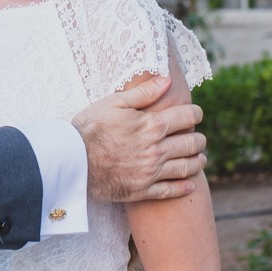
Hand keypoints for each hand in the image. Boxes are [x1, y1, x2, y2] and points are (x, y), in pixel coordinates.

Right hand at [69, 75, 205, 202]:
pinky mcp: (142, 190)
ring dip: (198, 161)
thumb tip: (167, 80)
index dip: (196, 113)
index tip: (196, 114)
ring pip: (186, 167)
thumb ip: (144, 92)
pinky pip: (171, 190)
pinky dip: (185, 187)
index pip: (188, 117)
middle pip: (192, 143)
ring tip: (200, 158)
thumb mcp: (114, 102)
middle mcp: (157, 150)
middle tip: (199, 137)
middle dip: (199, 138)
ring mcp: (151, 172)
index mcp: (152, 126)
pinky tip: (190, 185)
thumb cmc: (90, 127)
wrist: (71, 161)